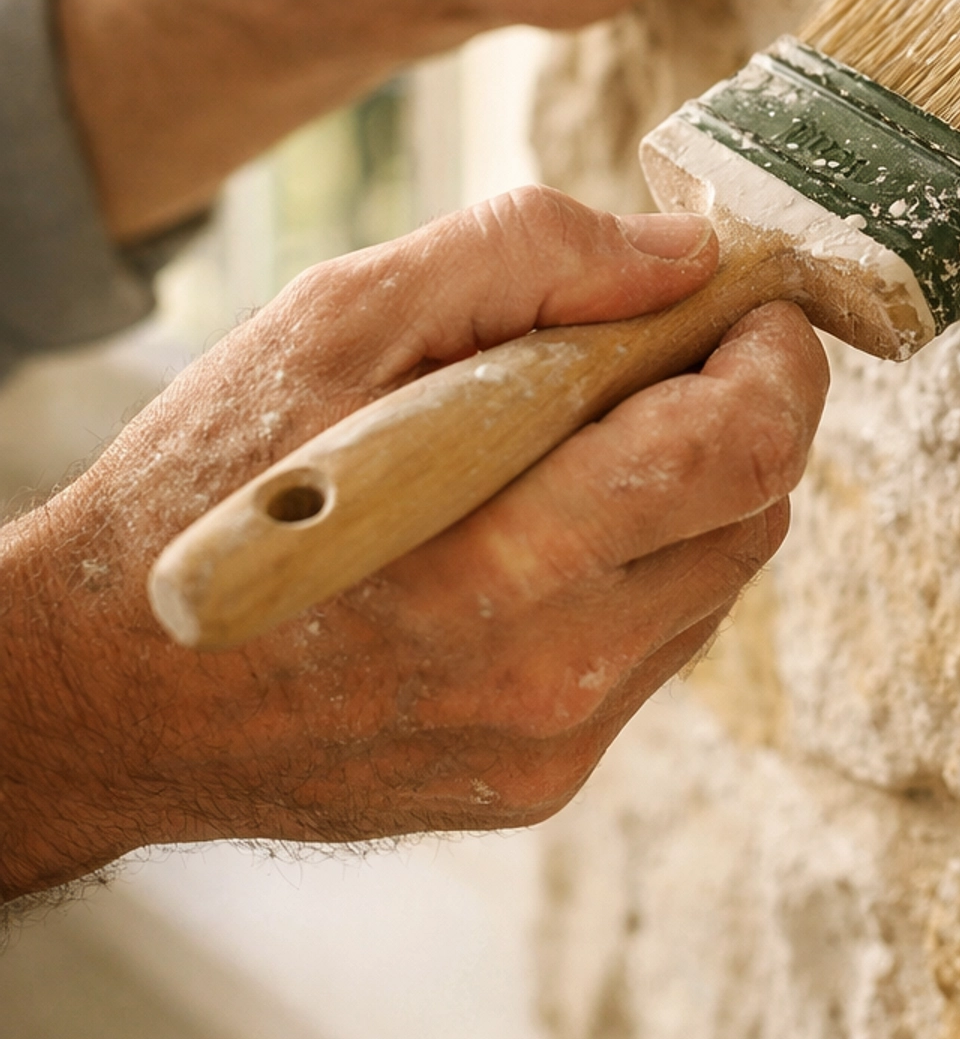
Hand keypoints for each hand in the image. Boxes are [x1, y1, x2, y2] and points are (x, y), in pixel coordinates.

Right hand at [0, 192, 827, 900]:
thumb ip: (525, 260)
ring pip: (715, 581)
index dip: (779, 358)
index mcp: (506, 561)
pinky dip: (633, 563)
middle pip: (756, 517)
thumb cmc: (204, 489)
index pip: (744, 452)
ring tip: (574, 437)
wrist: (101, 688)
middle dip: (744, 412)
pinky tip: (533, 523)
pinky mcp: (538, 782)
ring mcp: (551, 745)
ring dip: (688, 490)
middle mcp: (552, 677)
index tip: (752, 301)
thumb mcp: (337, 320)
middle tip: (663, 347)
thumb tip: (682, 255)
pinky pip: (651, 646)